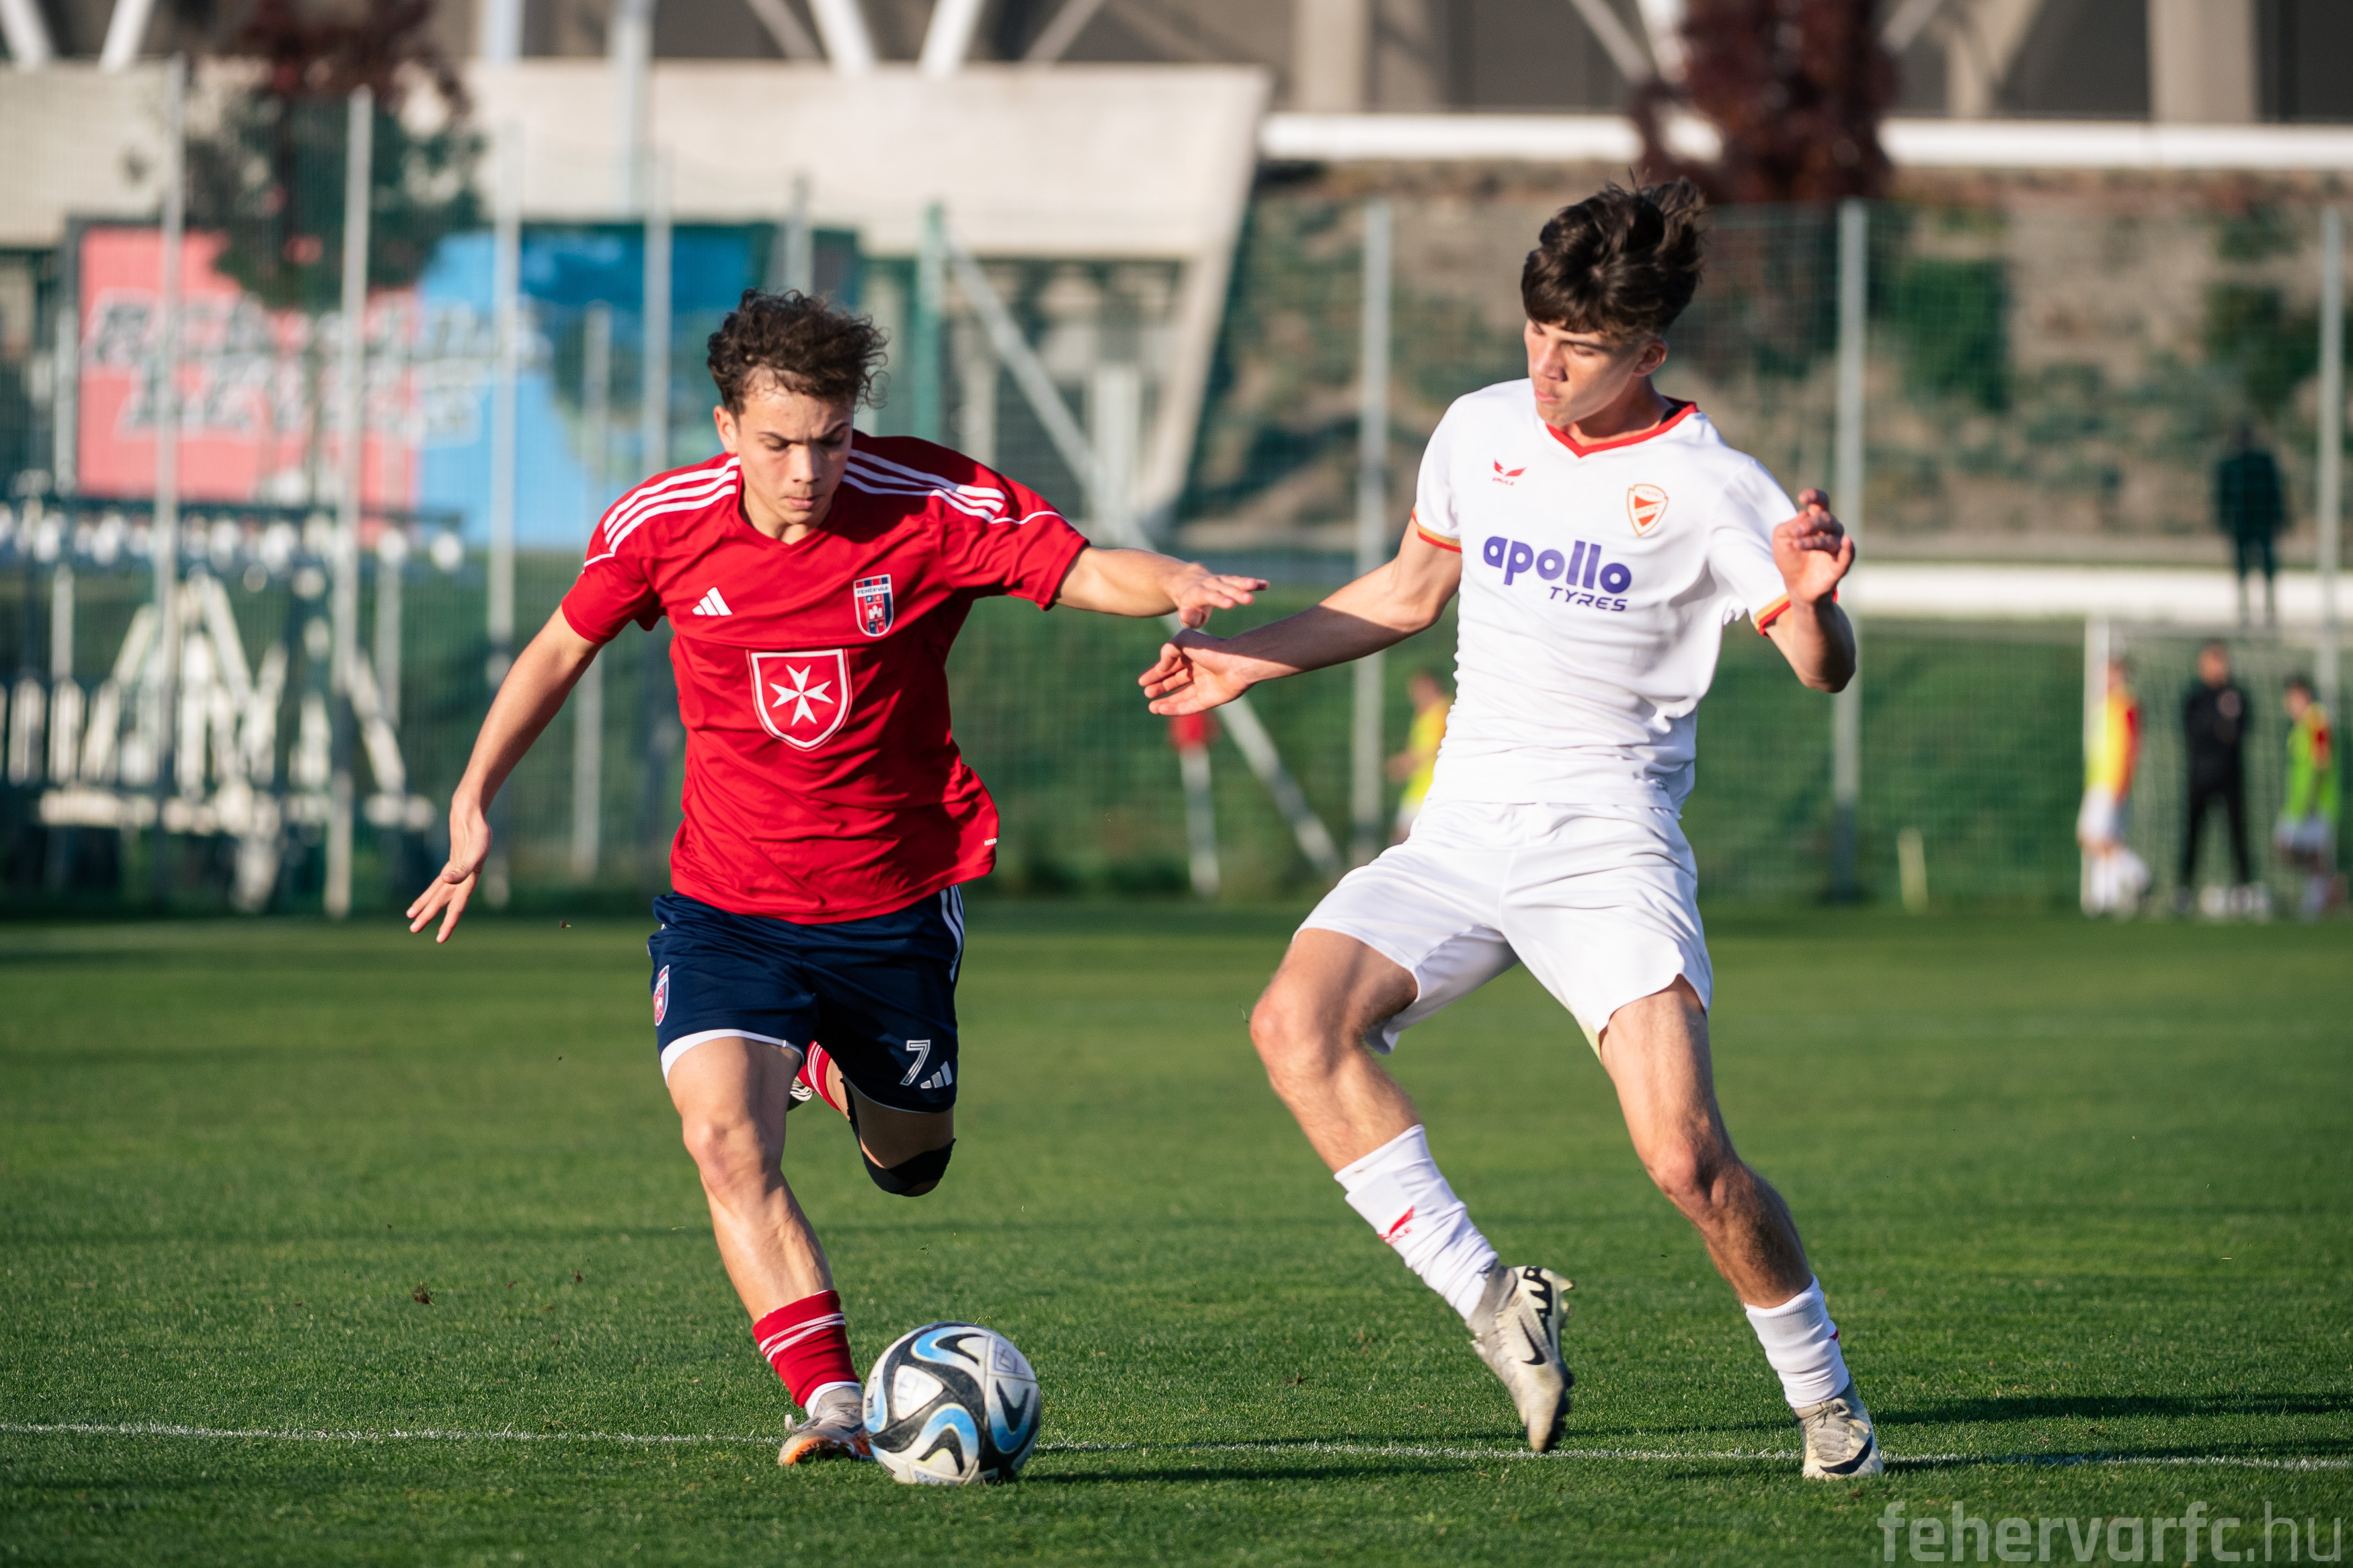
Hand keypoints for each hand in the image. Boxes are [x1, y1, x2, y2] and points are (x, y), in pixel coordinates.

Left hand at [406, 793, 489, 942]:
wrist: (472, 814)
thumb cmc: (478, 831)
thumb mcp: (474, 850)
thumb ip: (462, 868)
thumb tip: (446, 881)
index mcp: (470, 880)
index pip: (457, 906)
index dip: (449, 923)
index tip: (440, 938)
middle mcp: (463, 880)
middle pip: (443, 903)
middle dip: (430, 917)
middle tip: (414, 930)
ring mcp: (456, 872)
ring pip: (439, 895)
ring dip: (427, 907)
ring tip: (412, 921)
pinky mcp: (451, 864)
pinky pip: (437, 884)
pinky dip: (429, 894)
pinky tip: (422, 902)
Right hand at [1139, 629, 1262, 714]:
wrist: (1236, 662)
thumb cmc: (1211, 648)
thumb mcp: (1183, 641)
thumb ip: (1168, 651)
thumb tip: (1161, 668)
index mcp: (1193, 655)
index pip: (1170, 665)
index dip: (1155, 673)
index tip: (1141, 681)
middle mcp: (1199, 670)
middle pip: (1175, 681)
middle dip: (1160, 687)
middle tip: (1146, 693)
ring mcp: (1205, 686)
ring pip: (1181, 696)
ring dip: (1166, 701)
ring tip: (1151, 707)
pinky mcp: (1211, 699)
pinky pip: (1190, 706)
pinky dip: (1175, 709)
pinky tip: (1161, 710)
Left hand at [1165, 564, 1266, 628]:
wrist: (1189, 582)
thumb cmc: (1189, 605)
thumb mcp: (1185, 614)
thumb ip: (1188, 617)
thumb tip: (1187, 615)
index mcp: (1198, 593)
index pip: (1209, 596)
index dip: (1220, 599)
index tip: (1231, 604)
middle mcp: (1210, 584)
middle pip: (1225, 588)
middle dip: (1237, 593)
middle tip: (1250, 600)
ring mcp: (1221, 581)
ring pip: (1234, 581)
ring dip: (1245, 583)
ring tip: (1255, 585)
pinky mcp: (1230, 580)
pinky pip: (1242, 581)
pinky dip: (1254, 583)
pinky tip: (1266, 585)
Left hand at [1773, 488, 1853, 605]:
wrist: (1795, 585)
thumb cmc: (1789, 556)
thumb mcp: (1780, 538)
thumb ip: (1788, 525)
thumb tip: (1803, 515)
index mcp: (1816, 521)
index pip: (1821, 502)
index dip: (1815, 496)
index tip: (1802, 497)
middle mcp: (1830, 531)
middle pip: (1826, 519)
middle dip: (1810, 524)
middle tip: (1795, 532)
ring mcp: (1837, 548)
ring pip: (1832, 538)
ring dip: (1814, 541)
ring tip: (1797, 545)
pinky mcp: (1839, 566)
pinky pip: (1848, 556)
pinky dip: (1849, 549)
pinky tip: (1847, 541)